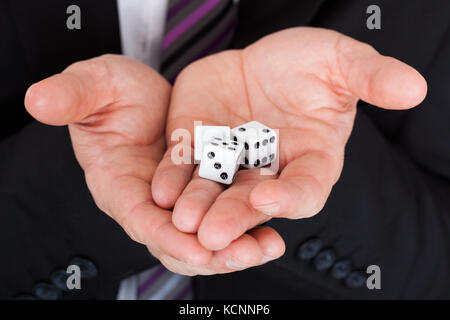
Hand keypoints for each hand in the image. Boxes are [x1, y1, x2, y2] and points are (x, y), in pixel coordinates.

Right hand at [25, 54, 283, 274]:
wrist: (141, 94)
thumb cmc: (113, 93)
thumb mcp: (94, 85)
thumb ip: (72, 96)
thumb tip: (37, 99)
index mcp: (118, 184)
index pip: (138, 218)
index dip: (164, 235)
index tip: (197, 246)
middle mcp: (149, 202)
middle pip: (177, 240)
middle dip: (210, 252)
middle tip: (245, 254)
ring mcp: (179, 202)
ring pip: (205, 236)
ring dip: (236, 246)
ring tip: (268, 247)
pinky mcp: (204, 194)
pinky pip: (223, 218)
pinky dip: (246, 226)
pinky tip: (272, 230)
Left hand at [152, 27, 426, 252]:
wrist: (263, 59)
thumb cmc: (308, 64)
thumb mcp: (342, 62)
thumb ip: (372, 78)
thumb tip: (415, 87)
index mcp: (309, 159)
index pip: (306, 189)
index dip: (291, 197)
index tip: (272, 200)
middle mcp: (268, 170)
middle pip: (253, 201)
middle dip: (235, 217)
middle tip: (214, 234)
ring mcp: (230, 161)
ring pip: (214, 190)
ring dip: (199, 206)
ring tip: (184, 220)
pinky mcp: (199, 145)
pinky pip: (184, 166)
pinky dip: (173, 178)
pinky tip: (162, 190)